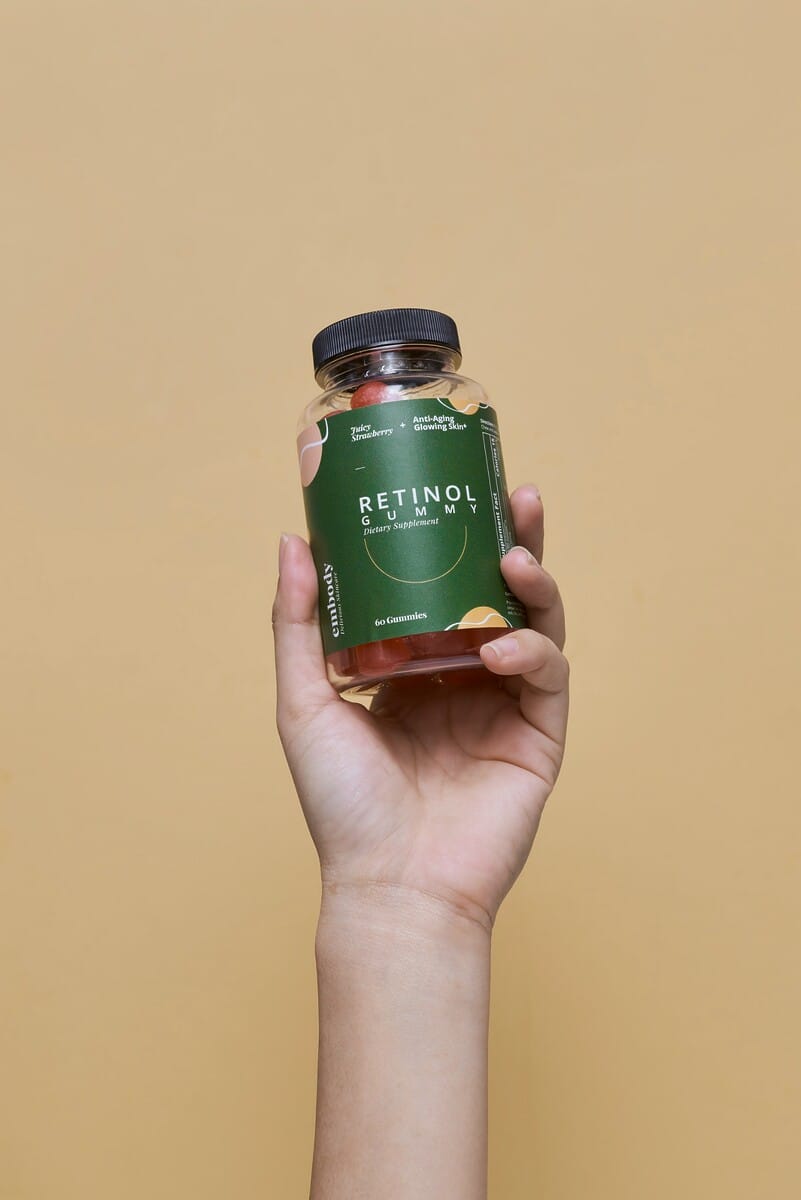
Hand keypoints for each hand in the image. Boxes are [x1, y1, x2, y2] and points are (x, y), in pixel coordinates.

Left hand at [272, 485, 568, 930]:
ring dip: (534, 586)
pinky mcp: (538, 738)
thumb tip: (294, 540)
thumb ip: (299, 624)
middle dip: (512, 544)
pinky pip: (548, 679)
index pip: (442, 590)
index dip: (454, 542)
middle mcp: (462, 682)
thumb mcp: (304, 703)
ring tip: (516, 556)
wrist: (390, 886)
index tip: (451, 489)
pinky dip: (533, 654)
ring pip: (535, 626)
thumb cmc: (342, 805)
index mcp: (413, 671)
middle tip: (515, 496)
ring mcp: (504, 708)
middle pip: (498, 597)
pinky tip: (505, 649)